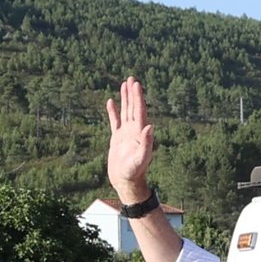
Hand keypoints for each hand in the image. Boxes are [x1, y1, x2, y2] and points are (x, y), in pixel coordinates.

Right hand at [105, 76, 153, 202]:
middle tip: (132, 79)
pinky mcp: (117, 139)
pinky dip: (113, 111)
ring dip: (125, 98)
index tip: (136, 84)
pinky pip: (114, 121)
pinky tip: (110, 102)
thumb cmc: (134, 173)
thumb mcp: (141, 159)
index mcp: (140, 133)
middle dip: (133, 93)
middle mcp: (134, 131)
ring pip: (125, 112)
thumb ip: (146, 144)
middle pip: (133, 108)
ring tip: (124, 84)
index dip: (138, 97)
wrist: (126, 182)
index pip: (139, 111)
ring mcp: (126, 134)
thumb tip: (150, 127)